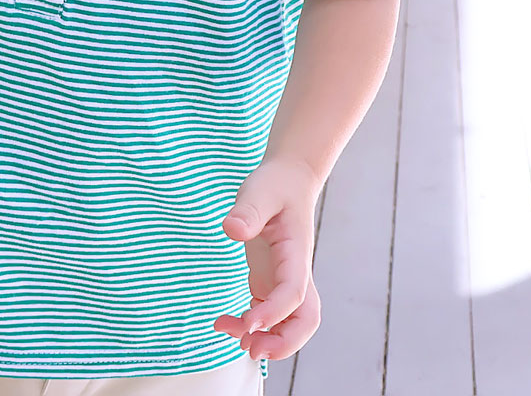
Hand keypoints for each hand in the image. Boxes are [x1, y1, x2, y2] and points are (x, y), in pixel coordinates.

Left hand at [213, 158, 322, 360]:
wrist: (288, 180)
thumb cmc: (276, 185)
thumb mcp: (260, 190)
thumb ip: (248, 210)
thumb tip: (232, 229)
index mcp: (296, 253)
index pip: (294, 292)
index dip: (275, 311)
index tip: (249, 322)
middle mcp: (295, 272)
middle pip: (305, 319)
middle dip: (284, 342)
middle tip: (252, 349)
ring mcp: (284, 279)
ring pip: (290, 323)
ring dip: (268, 339)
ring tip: (232, 336)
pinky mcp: (270, 280)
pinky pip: (268, 314)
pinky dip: (252, 326)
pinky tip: (226, 323)